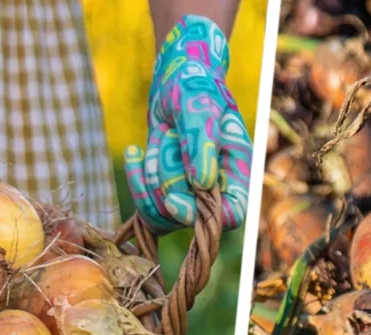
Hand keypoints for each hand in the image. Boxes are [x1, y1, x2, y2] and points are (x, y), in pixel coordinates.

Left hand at [124, 15, 251, 234]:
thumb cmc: (196, 87)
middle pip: (188, 215)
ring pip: (163, 214)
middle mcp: (215, 189)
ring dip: (151, 175)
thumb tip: (202, 182)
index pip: (231, 214)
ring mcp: (189, 193)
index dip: (203, 215)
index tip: (175, 199)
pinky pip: (147, 207)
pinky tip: (134, 153)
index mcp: (237, 172)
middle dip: (167, 178)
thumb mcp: (199, 106)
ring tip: (160, 136)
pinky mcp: (166, 191)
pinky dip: (136, 180)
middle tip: (169, 135)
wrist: (176, 82)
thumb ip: (201, 141)